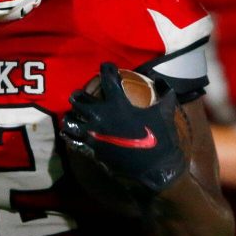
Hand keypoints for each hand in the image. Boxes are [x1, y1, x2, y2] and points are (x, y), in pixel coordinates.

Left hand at [62, 62, 187, 194]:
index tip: (107, 67)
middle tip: (82, 94)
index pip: (107, 78)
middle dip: (79, 94)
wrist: (156, 169)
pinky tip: (71, 132)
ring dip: (71, 115)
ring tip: (74, 114)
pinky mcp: (91, 149)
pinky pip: (73, 140)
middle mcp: (100, 116)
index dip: (106, 69)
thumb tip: (162, 81)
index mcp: (118, 104)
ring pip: (70, 119)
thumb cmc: (160, 138)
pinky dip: (70, 134)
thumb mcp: (165, 111)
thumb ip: (164, 93)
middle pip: (78, 99)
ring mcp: (93, 134)